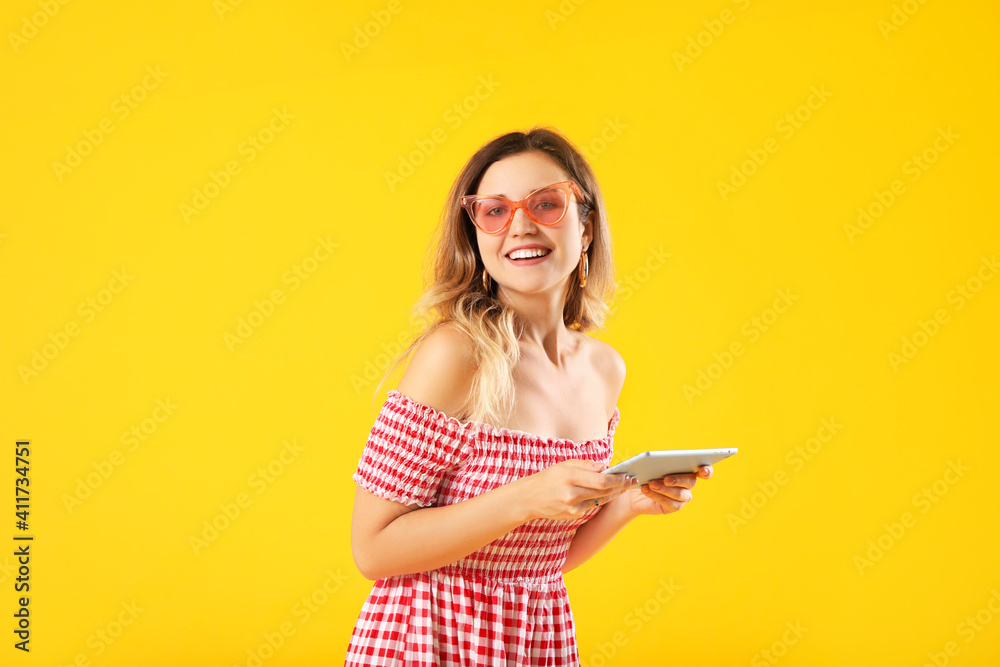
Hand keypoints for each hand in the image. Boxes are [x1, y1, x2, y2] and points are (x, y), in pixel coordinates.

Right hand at [512, 459, 635, 521]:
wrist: (529, 499)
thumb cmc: (548, 478)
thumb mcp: (564, 465)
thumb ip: (586, 465)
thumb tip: (605, 467)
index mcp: (570, 477)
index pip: (602, 481)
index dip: (618, 479)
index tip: (628, 475)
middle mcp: (572, 494)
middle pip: (604, 492)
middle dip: (620, 486)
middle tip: (632, 481)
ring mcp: (573, 508)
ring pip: (601, 501)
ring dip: (614, 494)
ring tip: (624, 487)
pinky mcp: (573, 516)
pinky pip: (592, 507)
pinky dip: (601, 500)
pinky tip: (609, 494)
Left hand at [622, 465, 712, 516]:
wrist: (633, 491)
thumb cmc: (644, 472)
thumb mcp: (647, 464)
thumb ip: (653, 461)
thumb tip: (652, 462)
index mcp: (686, 469)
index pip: (703, 470)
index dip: (706, 470)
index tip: (703, 470)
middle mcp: (688, 484)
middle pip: (691, 481)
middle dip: (679, 479)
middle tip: (666, 479)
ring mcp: (682, 497)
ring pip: (679, 494)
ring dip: (665, 489)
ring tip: (652, 484)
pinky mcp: (673, 507)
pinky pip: (669, 503)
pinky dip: (657, 496)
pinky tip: (646, 490)